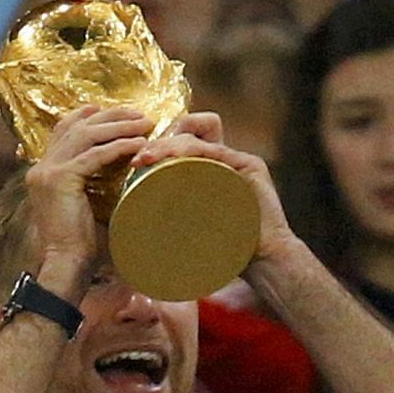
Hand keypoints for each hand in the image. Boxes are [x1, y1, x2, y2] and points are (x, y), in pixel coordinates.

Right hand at [26, 105, 153, 285]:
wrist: (66, 266)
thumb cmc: (82, 247)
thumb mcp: (88, 207)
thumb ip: (98, 185)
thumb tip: (128, 174)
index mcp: (44, 172)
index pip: (64, 130)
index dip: (88, 116)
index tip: (116, 111)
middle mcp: (41, 167)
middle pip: (77, 126)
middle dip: (111, 116)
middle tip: (139, 114)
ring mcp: (48, 172)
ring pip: (86, 134)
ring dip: (118, 126)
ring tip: (144, 124)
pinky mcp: (60, 180)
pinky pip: (95, 155)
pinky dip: (119, 147)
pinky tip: (139, 144)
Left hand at [134, 111, 299, 265]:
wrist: (264, 261)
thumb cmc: (227, 251)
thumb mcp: (189, 229)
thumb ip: (168, 219)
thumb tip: (129, 224)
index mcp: (209, 170)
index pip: (181, 142)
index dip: (158, 145)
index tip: (133, 162)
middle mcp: (224, 159)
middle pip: (188, 132)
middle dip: (160, 141)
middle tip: (138, 158)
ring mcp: (238, 160)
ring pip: (198, 139)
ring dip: (169, 146)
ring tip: (147, 158)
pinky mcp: (250, 165)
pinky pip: (217, 151)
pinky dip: (193, 153)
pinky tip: (174, 159)